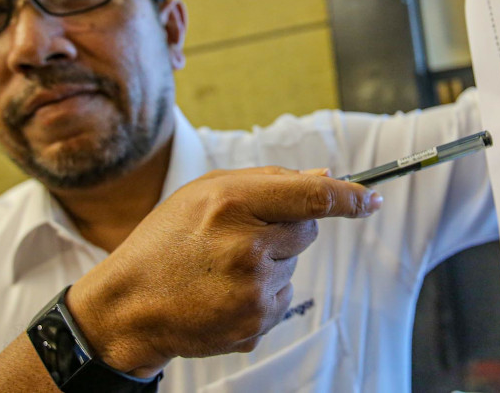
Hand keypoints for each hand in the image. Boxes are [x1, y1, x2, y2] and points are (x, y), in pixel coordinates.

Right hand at [66, 167, 381, 375]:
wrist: (128, 305)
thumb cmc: (168, 240)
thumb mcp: (204, 192)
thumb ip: (267, 180)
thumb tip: (324, 178)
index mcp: (232, 203)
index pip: (312, 196)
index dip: (349, 197)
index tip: (371, 199)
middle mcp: (246, 245)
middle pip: (307, 231)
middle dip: (288, 229)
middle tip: (243, 236)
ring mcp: (251, 288)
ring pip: (293, 266)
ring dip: (271, 264)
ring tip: (222, 268)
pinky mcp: (254, 322)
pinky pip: (281, 298)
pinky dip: (262, 294)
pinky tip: (224, 292)